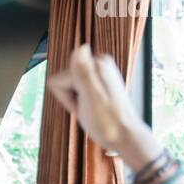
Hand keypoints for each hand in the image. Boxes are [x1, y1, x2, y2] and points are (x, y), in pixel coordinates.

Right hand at [46, 44, 157, 163]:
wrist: (125, 137)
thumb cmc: (108, 123)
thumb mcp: (92, 98)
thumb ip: (84, 72)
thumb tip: (81, 47)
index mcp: (96, 64)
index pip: (58, 79)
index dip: (66, 97)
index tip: (81, 105)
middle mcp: (99, 63)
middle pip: (64, 80)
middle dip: (71, 97)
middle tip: (87, 108)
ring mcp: (100, 72)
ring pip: (70, 85)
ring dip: (76, 100)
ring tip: (91, 109)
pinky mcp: (101, 81)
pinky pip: (78, 88)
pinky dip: (82, 100)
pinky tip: (93, 107)